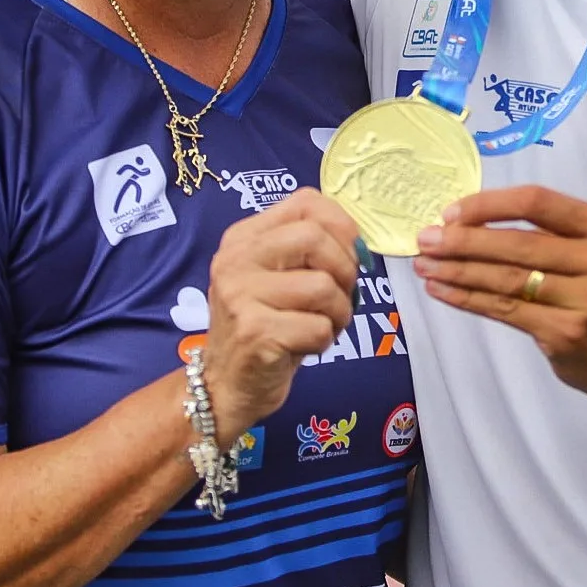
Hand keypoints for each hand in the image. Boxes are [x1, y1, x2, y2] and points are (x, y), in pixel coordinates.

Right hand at [202, 190, 361, 442]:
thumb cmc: (265, 325)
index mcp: (243, 238)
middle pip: (314, 238)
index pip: (305, 202)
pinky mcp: (254, 333)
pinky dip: (325, 340)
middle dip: (345, 269)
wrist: (227, 384)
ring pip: (322, 286)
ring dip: (339, 312)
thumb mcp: (275, 277)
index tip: (353, 252)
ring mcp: (240, 296)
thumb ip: (307, 250)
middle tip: (343, 296)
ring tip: (324, 325)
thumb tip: (359, 244)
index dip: (342, 224)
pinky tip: (306, 346)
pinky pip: (318, 327)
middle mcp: (235, 260)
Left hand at [414, 186, 586, 410]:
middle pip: (518, 244)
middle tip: (425, 239)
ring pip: (507, 280)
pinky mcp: (564, 333)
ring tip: (424, 264)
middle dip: (463, 241)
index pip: (537, 203)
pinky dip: (466, 298)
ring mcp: (584, 300)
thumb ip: (545, 234)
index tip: (452, 212)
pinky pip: (504, 310)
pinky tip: (441, 290)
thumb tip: (465, 221)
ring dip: (457, 270)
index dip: (489, 205)